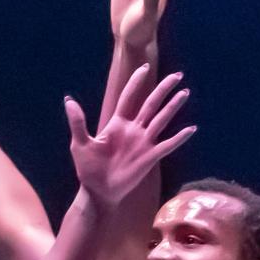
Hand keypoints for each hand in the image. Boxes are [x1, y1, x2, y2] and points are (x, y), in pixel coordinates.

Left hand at [65, 61, 195, 206]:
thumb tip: (68, 100)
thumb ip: (77, 122)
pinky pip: (167, 144)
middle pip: (151, 104)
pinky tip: (191, 128)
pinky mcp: (150, 157)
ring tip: (185, 92)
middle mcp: (133, 129)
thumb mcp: (80, 144)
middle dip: (163, 89)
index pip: (129, 97)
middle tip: (177, 75)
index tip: (144, 67)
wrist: (98, 192)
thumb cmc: (88, 169)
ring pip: (162, 119)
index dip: (136, 82)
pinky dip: (179, 137)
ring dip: (173, 106)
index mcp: (117, 124)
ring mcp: (143, 142)